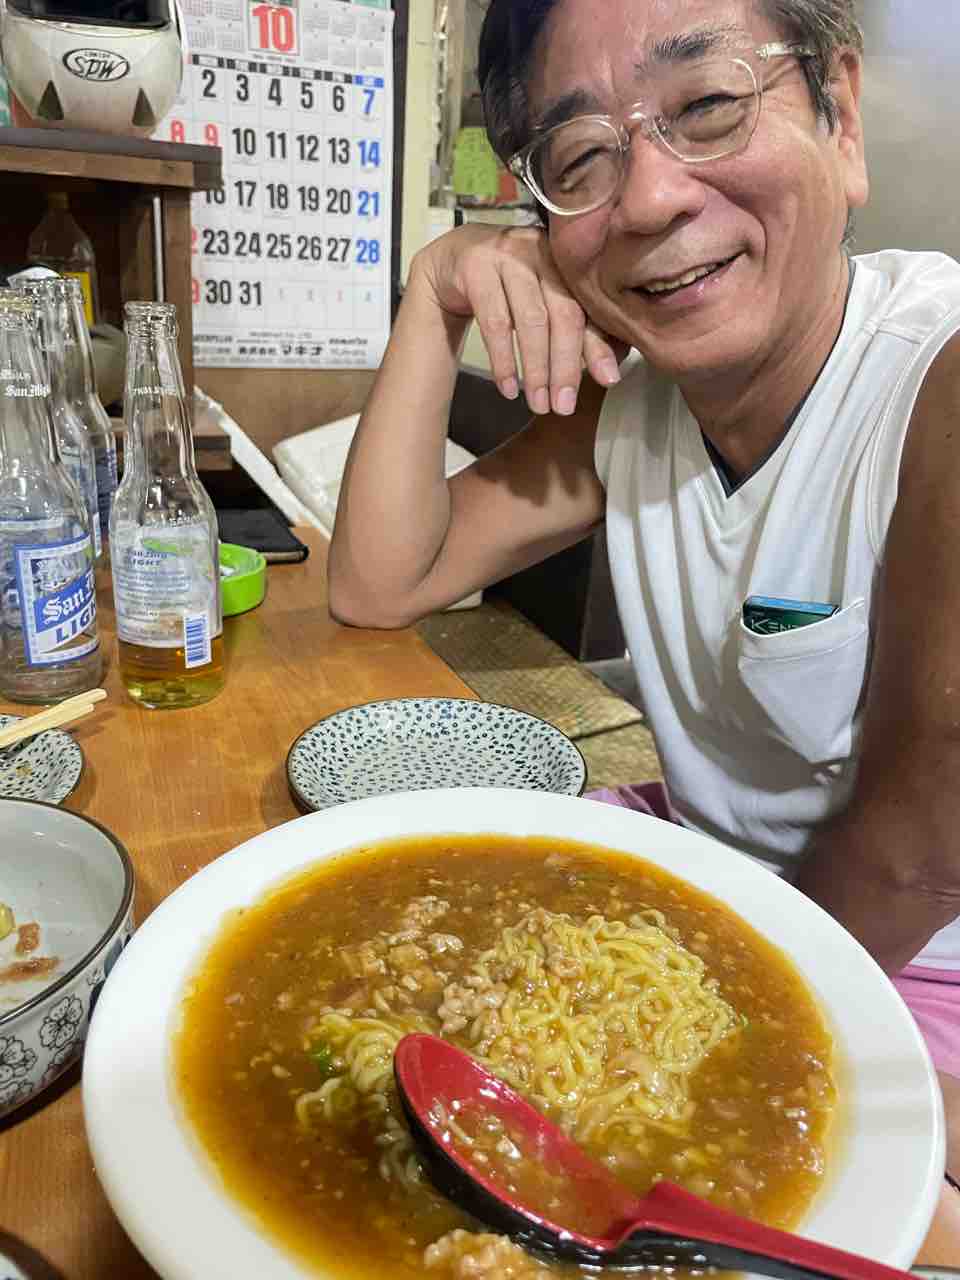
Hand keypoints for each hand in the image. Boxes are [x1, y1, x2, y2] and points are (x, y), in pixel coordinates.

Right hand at [412, 223, 625, 415]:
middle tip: (564, 406)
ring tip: (538, 405)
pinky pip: (494, 321)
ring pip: (531, 319)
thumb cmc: (508, 290)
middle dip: (566, 366)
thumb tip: (608, 374)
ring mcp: (508, 256)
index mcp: (567, 263)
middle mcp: (543, 254)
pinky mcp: (475, 267)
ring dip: (536, 369)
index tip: (609, 380)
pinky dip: (503, 360)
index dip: (599, 346)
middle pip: (563, 314)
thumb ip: (574, 331)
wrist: (451, 263)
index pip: (588, 309)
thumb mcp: (543, 305)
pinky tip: (508, 388)